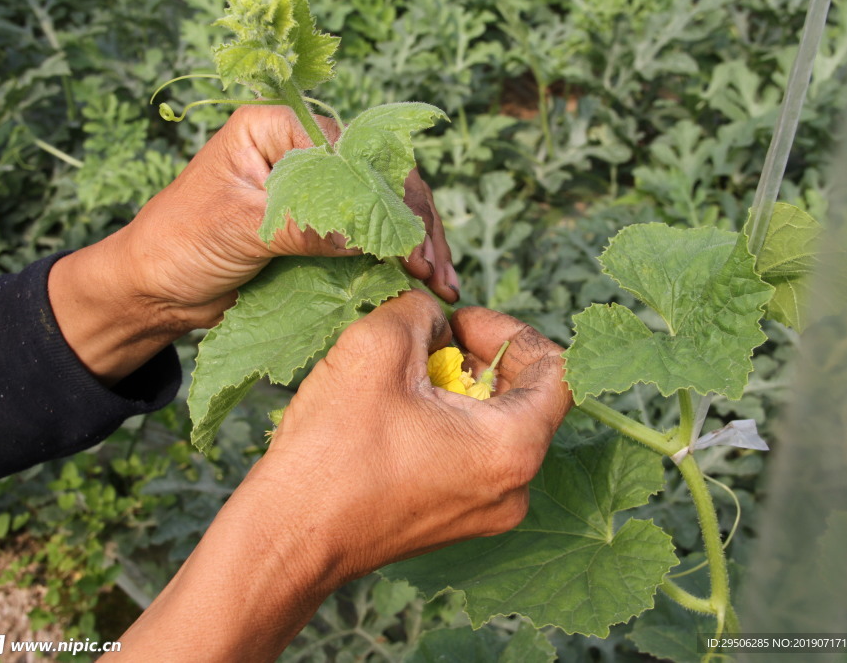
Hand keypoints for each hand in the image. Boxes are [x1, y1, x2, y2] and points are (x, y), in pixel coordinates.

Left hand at [49, 106, 457, 382]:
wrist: (154, 290)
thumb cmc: (177, 243)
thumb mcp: (237, 228)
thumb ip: (299, 226)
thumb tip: (364, 238)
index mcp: (275, 129)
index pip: (351, 151)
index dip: (389, 195)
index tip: (410, 244)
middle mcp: (301, 153)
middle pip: (377, 178)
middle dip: (413, 223)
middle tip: (435, 270)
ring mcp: (314, 193)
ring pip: (381, 209)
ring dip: (414, 244)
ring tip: (441, 283)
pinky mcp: (318, 231)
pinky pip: (366, 240)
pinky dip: (395, 260)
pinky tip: (421, 284)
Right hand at [111, 292, 572, 660]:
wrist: (288, 536)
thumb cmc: (332, 450)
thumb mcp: (376, 346)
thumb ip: (419, 310)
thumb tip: (433, 317)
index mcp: (513, 449)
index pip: (558, 371)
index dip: (511, 331)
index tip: (459, 321)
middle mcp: (514, 489)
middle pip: (527, 399)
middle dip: (480, 357)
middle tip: (430, 340)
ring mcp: (486, 513)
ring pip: (496, 427)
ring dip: (460, 388)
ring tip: (406, 375)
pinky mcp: (455, 522)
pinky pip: (473, 457)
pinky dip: (448, 423)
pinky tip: (398, 412)